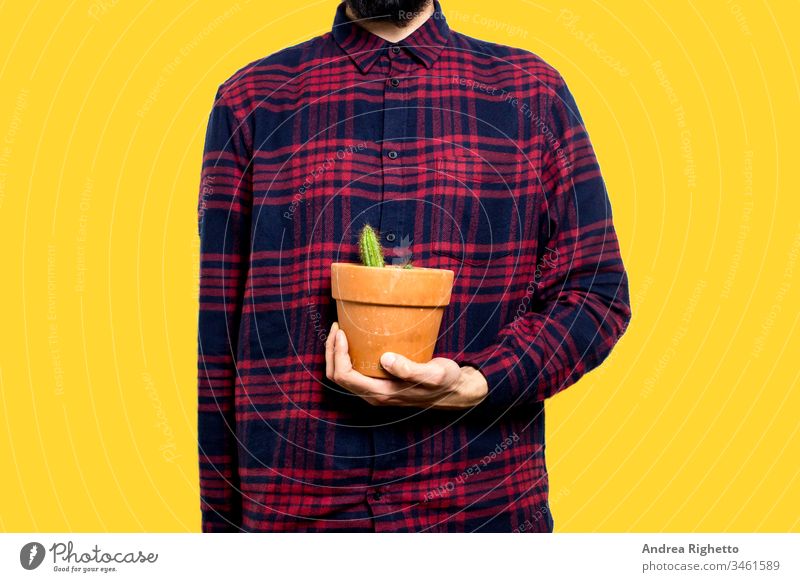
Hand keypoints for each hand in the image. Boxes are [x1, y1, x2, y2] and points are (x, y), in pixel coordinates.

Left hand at [324, 322, 488, 409]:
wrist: (453, 391)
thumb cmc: (445, 381)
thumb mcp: (434, 374)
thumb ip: (411, 370)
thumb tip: (386, 359)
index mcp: (381, 394)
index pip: (345, 376)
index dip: (337, 354)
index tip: (342, 331)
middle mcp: (373, 394)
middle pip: (337, 376)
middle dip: (331, 351)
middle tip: (337, 326)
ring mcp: (375, 390)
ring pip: (342, 375)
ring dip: (335, 353)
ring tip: (340, 330)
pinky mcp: (379, 383)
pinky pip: (353, 372)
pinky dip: (346, 355)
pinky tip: (354, 339)